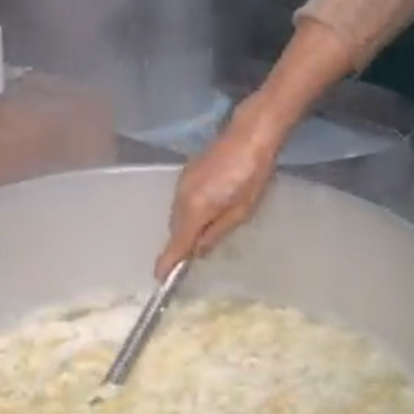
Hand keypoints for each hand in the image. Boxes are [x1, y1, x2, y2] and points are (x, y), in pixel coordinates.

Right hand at [155, 92, 282, 278]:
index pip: (176, 243)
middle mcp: (180, 198)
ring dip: (185, 228)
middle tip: (190, 261)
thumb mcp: (241, 212)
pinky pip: (181, 202)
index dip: (168, 262)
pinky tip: (204, 212)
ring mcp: (181, 183)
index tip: (160, 278)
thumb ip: (216, 233)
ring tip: (201, 237)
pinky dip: (188, 213)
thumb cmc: (252, 175)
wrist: (249, 134)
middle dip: (180, 246)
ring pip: (177, 215)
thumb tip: (197, 250)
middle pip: (175, 230)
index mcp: (194, 210)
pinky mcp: (186, 173)